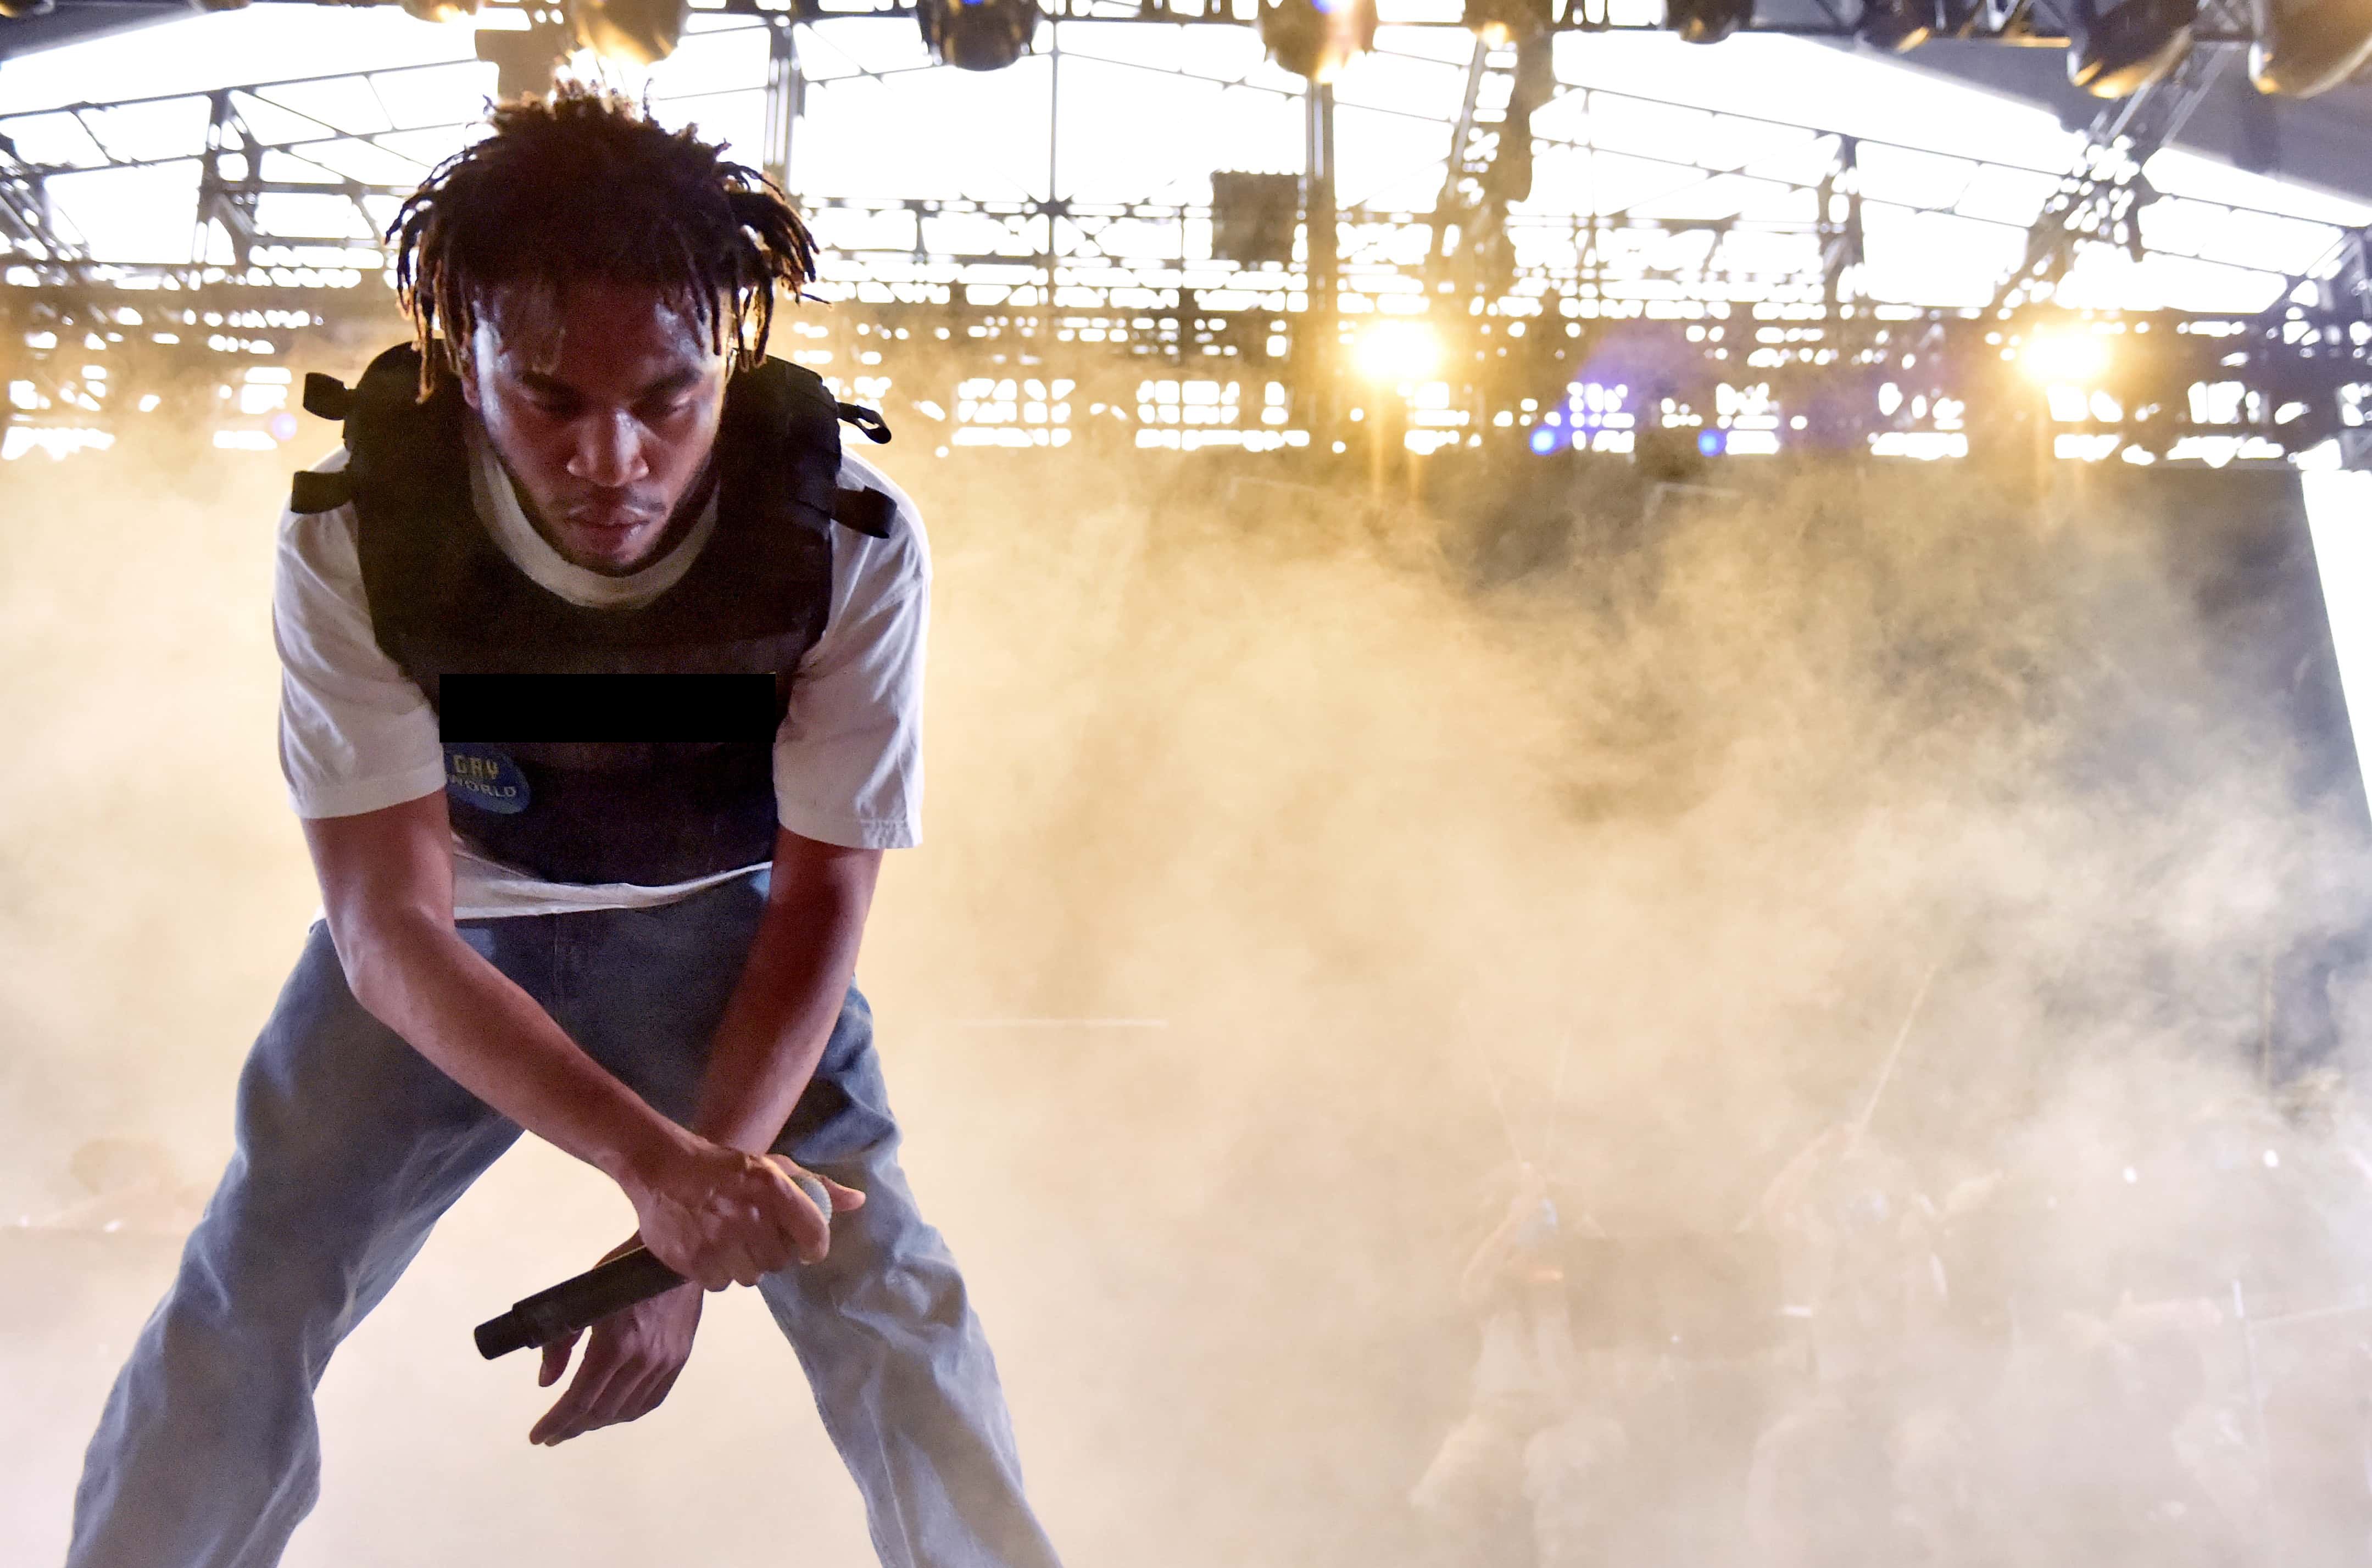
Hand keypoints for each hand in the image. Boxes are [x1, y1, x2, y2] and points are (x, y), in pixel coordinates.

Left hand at [528, 1236, 701, 1445]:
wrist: (673, 1255)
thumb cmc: (621, 1271)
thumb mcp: (581, 1300)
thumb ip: (560, 1341)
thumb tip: (546, 1382)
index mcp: (613, 1344)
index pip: (579, 1399)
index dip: (556, 1422)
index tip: (538, 1436)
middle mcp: (641, 1360)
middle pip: (600, 1411)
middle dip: (572, 1427)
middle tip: (553, 1434)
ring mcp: (664, 1362)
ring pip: (626, 1410)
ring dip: (598, 1422)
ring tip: (580, 1423)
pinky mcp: (679, 1359)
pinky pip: (651, 1400)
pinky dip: (628, 1412)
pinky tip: (614, 1412)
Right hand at [623, 1138, 865, 1288]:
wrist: (663, 1168)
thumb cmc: (726, 1168)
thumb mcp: (775, 1167)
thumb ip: (818, 1186)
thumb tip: (859, 1202)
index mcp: (774, 1188)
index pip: (813, 1234)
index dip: (814, 1246)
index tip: (806, 1247)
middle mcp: (749, 1216)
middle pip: (780, 1261)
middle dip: (772, 1252)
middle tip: (756, 1236)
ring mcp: (719, 1241)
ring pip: (751, 1277)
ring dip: (745, 1264)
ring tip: (731, 1242)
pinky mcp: (693, 1261)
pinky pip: (721, 1284)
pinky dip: (718, 1272)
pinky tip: (709, 1250)